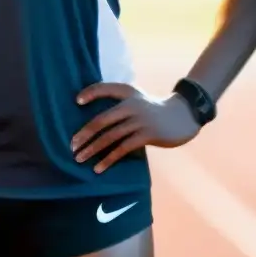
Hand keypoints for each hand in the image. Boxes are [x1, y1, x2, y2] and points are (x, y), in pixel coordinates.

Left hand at [71, 83, 199, 169]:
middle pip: (102, 120)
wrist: (183, 116)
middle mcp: (132, 104)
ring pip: (111, 136)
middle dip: (85, 134)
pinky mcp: (147, 135)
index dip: (90, 93)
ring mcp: (140, 120)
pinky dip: (109, 159)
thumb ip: (119, 105)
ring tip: (79, 159)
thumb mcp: (137, 100)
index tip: (77, 101)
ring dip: (93, 149)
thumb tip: (92, 123)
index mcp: (128, 92)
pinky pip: (123, 148)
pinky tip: (98, 168)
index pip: (105, 88)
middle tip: (72, 145)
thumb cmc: (154, 110)